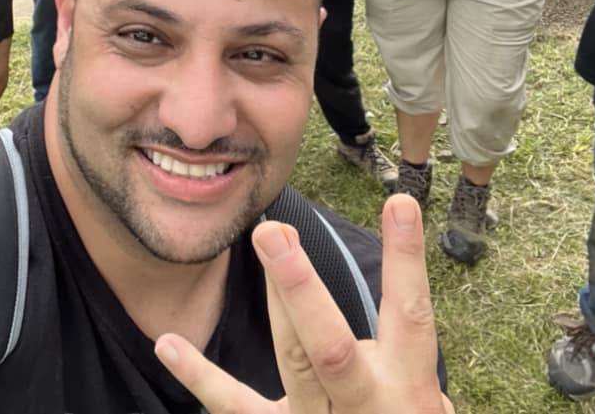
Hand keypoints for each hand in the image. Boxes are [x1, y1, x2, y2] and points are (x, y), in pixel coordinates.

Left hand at [155, 195, 453, 413]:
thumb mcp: (428, 409)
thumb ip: (407, 365)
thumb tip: (395, 317)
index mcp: (407, 387)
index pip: (410, 315)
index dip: (406, 261)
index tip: (400, 202)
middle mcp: (363, 404)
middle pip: (330, 345)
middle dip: (302, 287)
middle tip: (275, 232)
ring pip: (294, 361)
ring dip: (276, 299)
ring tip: (263, 239)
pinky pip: (236, 407)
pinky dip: (199, 376)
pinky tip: (167, 343)